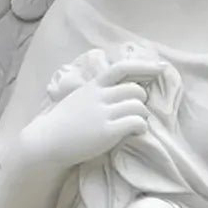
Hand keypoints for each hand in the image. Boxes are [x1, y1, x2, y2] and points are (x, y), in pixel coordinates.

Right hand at [26, 61, 152, 170]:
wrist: (47, 142)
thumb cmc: (62, 123)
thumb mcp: (78, 98)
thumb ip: (95, 92)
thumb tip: (114, 88)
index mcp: (93, 86)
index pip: (122, 68)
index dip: (144, 66)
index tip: (161, 67)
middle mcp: (100, 96)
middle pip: (136, 90)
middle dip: (141, 101)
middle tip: (135, 112)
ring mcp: (104, 113)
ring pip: (139, 106)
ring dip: (142, 116)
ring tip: (134, 125)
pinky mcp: (108, 131)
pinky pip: (137, 123)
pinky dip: (141, 127)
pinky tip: (135, 133)